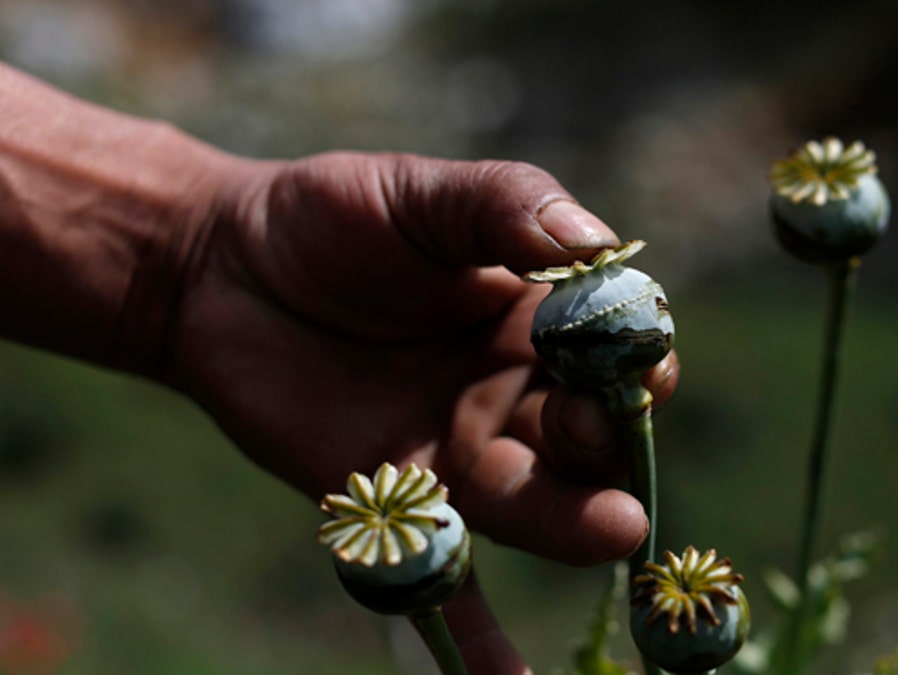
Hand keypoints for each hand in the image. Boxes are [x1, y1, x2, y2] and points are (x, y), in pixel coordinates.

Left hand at [166, 151, 678, 671]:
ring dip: (575, 523)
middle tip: (598, 432)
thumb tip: (592, 240)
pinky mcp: (398, 507)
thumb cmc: (335, 218)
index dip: (639, 356)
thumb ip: (506, 205)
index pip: (618, 350)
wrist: (222, 268)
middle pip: (589, 437)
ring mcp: (460, 460)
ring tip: (611, 529)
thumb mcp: (424, 195)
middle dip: (608, 441)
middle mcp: (515, 400)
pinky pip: (448, 584)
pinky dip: (479, 643)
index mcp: (541, 322)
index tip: (643, 358)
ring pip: (535, 505)